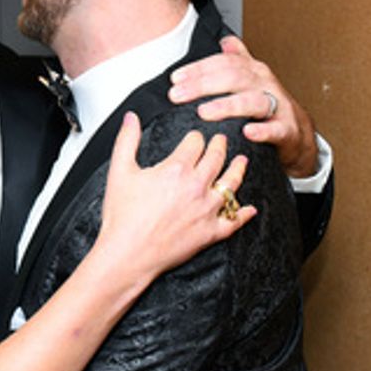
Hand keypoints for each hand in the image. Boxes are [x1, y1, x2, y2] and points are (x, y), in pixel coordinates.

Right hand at [95, 113, 253, 281]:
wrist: (128, 253)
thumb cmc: (122, 216)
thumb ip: (127, 140)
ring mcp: (207, 210)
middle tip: (221, 141)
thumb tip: (131, 118)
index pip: (195, 143)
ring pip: (231, 184)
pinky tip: (250, 209)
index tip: (195, 137)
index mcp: (176, 169)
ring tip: (242, 161)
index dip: (195, 137)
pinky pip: (233, 221)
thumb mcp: (119, 171)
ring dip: (238, 169)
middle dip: (219, 146)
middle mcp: (197, 187)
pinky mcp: (210, 233)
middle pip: (216, 158)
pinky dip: (243, 214)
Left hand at [168, 35, 318, 178]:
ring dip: (227, 106)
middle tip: (177, 95)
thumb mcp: (253, 80)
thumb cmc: (270, 105)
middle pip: (233, 78)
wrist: (297, 133)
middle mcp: (265, 84)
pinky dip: (262, 131)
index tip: (175, 79)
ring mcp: (278, 106)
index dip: (198, 69)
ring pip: (252, 101)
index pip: (224, 63)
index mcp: (253, 71)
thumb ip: (238, 59)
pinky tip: (247, 132)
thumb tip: (225, 40)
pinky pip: (276, 129)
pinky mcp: (286, 129)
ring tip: (204, 112)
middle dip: (203, 85)